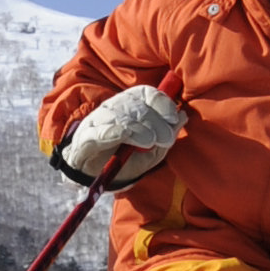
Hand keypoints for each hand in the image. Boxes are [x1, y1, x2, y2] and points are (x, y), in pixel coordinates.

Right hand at [61, 84, 186, 183]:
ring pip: (120, 116)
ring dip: (139, 127)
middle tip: (166, 138)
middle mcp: (112, 109)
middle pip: (136, 106)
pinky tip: (128, 137)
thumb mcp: (151, 151)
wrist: (92, 177)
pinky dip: (116, 131)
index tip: (174, 118)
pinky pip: (102, 130)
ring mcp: (97, 121)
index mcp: (128, 106)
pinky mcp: (86, 138)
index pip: (145, 93)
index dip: (162, 102)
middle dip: (155, 121)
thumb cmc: (123, 160)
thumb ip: (167, 134)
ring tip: (150, 141)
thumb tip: (183, 116)